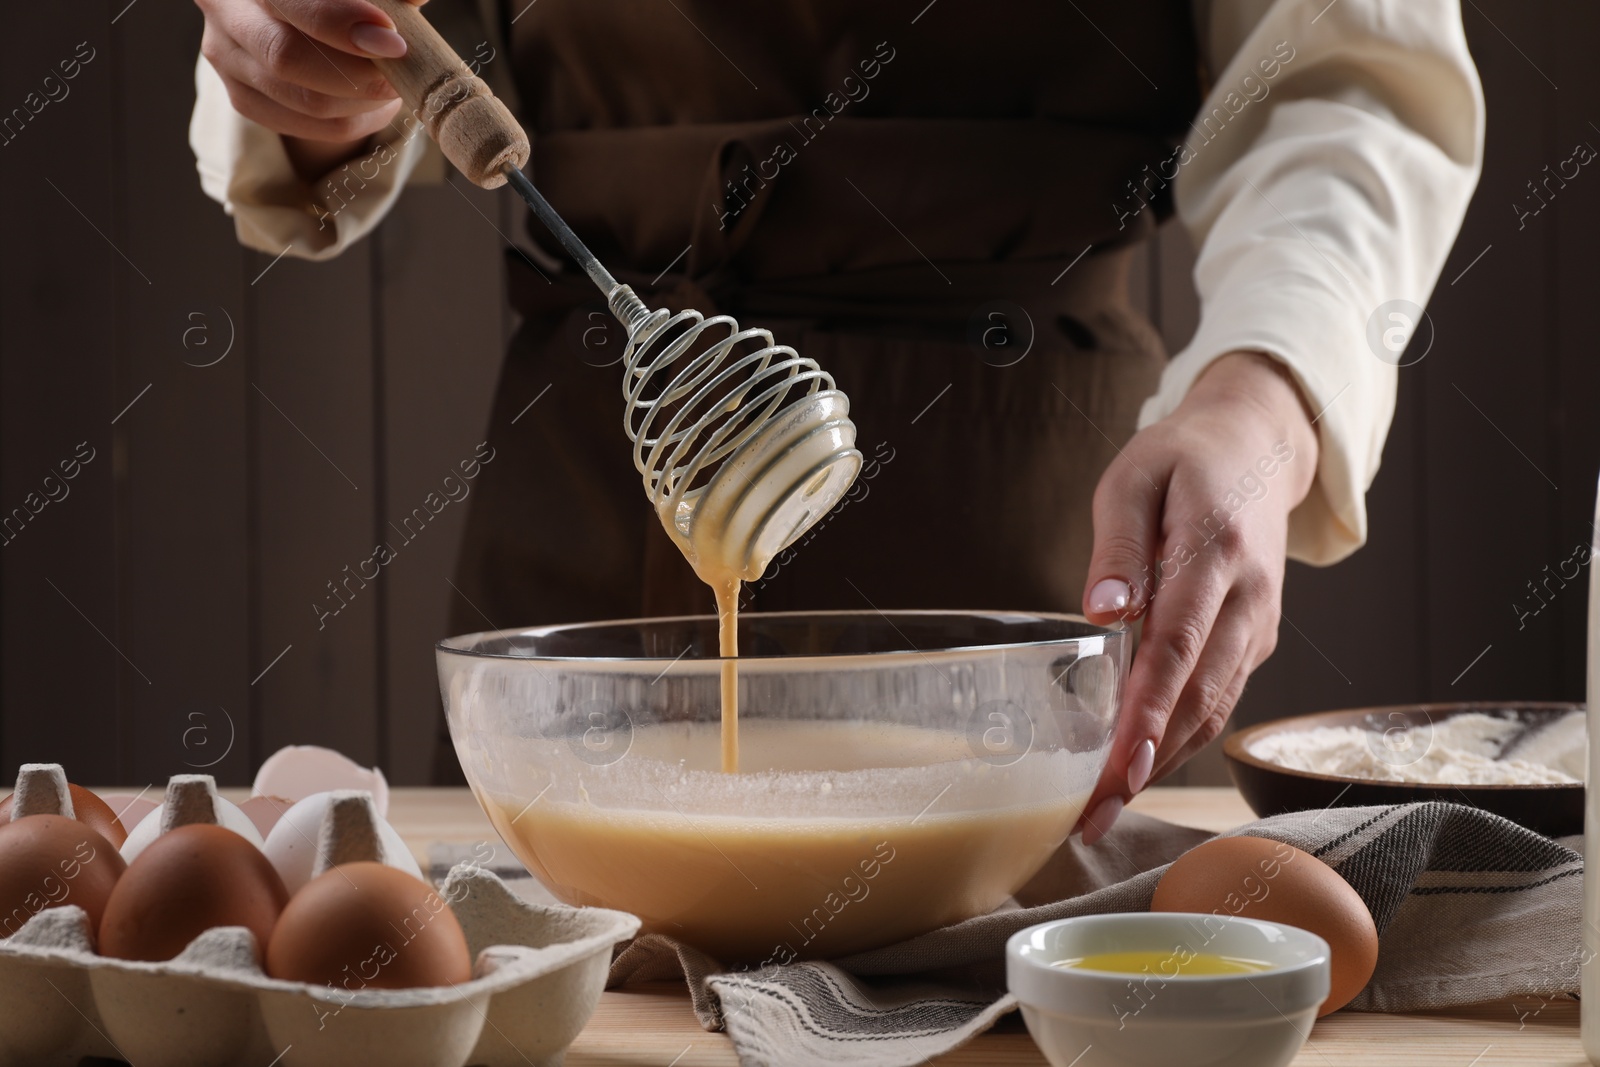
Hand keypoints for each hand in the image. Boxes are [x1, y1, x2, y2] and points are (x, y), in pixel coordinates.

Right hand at [196, 0, 421, 175]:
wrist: (305, 16)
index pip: (289, 0)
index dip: (339, 21)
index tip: (392, 39)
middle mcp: (224, 8)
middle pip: (286, 56)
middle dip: (357, 73)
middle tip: (402, 73)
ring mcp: (227, 57)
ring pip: (301, 100)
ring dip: (363, 100)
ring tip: (396, 85)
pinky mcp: (242, 97)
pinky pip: (306, 125)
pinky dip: (354, 120)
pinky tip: (377, 103)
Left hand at [1076, 352, 1318, 843]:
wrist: (1256, 447)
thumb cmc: (1180, 461)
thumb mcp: (1132, 479)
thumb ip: (1116, 546)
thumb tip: (1102, 613)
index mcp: (1215, 550)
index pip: (1177, 646)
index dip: (1149, 714)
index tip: (1119, 766)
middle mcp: (1248, 596)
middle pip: (1198, 693)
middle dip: (1149, 761)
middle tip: (1095, 814)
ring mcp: (1258, 622)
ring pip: (1215, 707)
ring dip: (1165, 763)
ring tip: (1107, 808)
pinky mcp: (1254, 638)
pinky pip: (1220, 697)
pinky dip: (1183, 738)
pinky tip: (1142, 766)